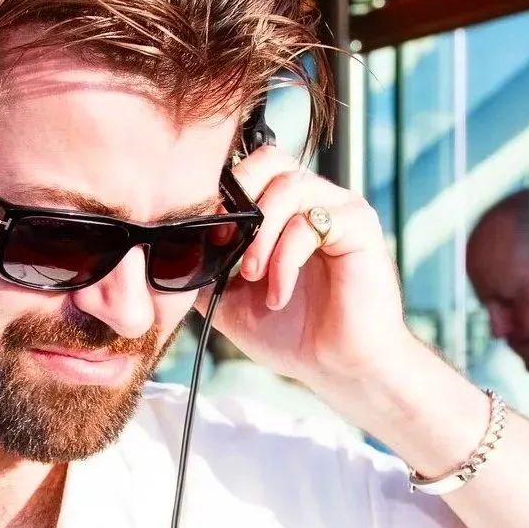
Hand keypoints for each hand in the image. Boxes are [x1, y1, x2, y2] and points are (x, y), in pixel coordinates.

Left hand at [211, 146, 414, 404]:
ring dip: (260, 234)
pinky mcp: (359, 226)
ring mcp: (339, 209)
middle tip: (224, 242)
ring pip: (288, 187)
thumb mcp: (231, 300)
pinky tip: (278, 295)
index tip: (205, 234)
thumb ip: (206, 268)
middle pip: (271, 160)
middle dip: (239, 197)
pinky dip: (285, 258)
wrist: (339, 368)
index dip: (222, 193)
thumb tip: (169, 249)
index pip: (251, 169)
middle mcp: (314, 201)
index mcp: (287, 211)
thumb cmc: (295, 333)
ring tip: (251, 276)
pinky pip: (312, 222)